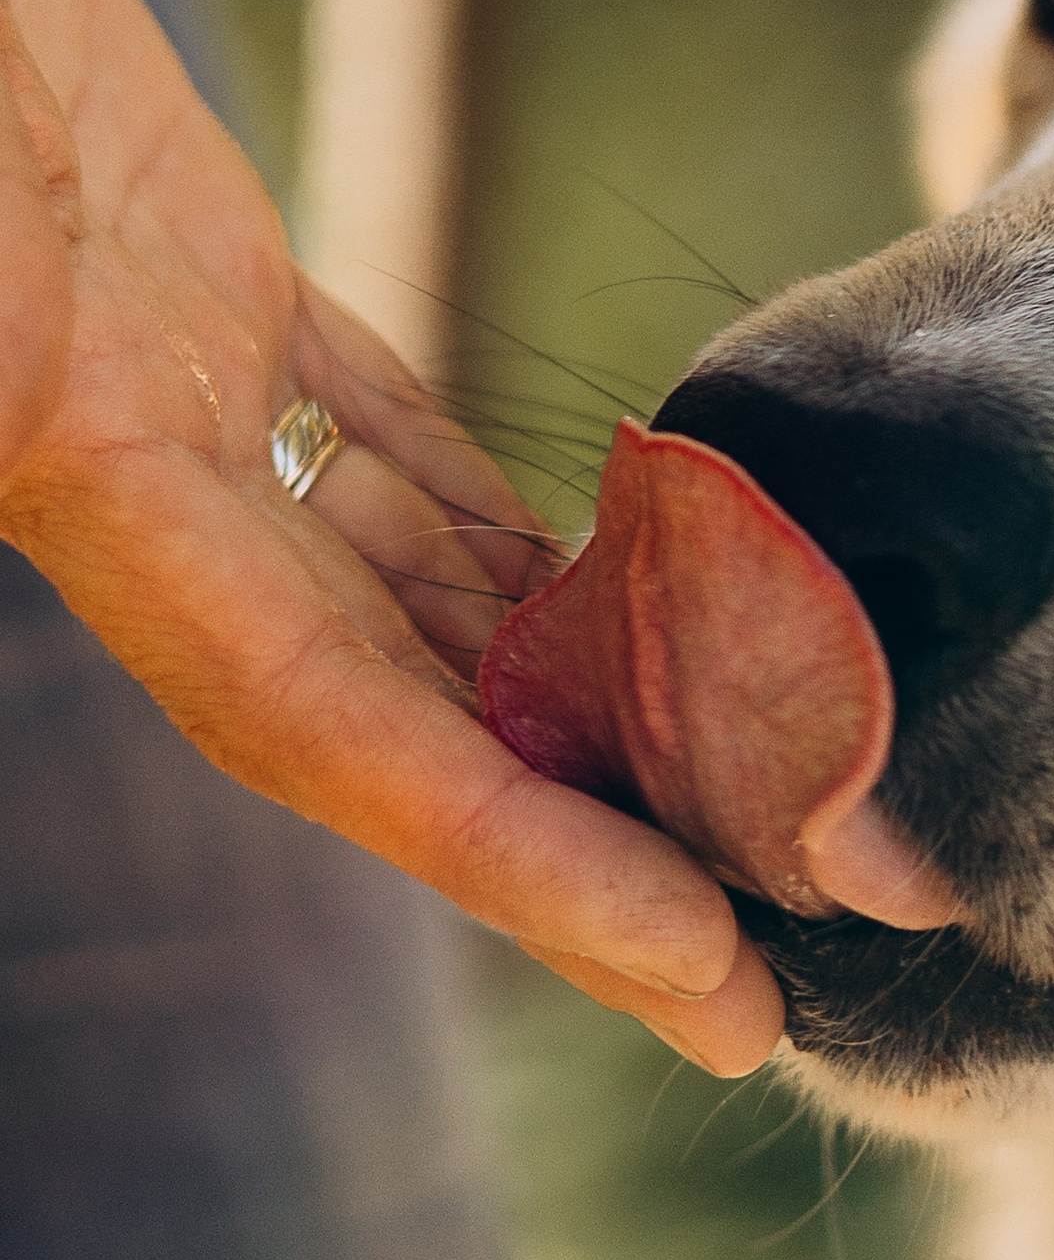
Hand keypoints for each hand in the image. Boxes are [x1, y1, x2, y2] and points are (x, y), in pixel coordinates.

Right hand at [0, 0, 782, 1073]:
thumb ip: (48, 374)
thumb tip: (117, 453)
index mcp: (52, 444)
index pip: (333, 727)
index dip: (525, 867)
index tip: (710, 980)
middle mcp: (113, 464)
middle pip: (391, 721)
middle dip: (583, 860)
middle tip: (775, 980)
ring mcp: (154, 374)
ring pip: (394, 597)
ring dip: (555, 717)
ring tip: (739, 816)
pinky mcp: (193, 278)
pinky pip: (372, 449)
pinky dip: (488, 538)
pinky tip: (616, 604)